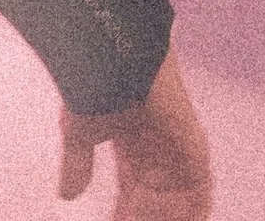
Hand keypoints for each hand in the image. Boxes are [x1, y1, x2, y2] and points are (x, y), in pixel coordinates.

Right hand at [57, 48, 212, 219]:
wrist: (113, 59)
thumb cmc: (95, 86)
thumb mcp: (80, 133)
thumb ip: (78, 166)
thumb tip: (66, 196)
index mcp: (137, 151)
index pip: (134, 197)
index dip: (124, 216)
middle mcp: (162, 155)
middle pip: (160, 205)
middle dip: (145, 219)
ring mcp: (181, 152)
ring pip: (181, 203)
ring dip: (161, 216)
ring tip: (134, 219)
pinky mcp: (195, 149)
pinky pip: (197, 191)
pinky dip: (182, 207)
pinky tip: (151, 210)